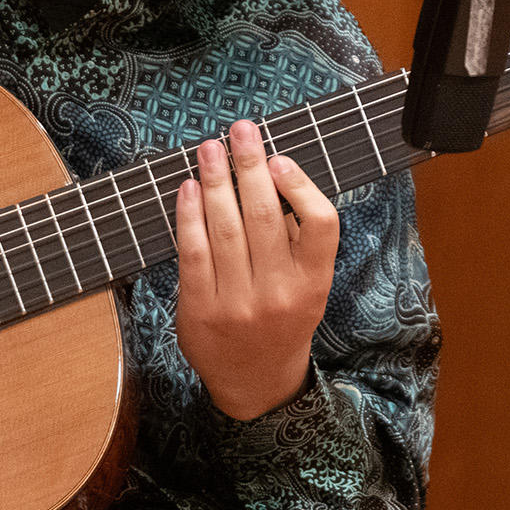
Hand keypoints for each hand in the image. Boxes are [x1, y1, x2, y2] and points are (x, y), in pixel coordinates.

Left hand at [173, 120, 339, 420]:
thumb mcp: (308, 286)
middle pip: (265, 216)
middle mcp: (280, 293)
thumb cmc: (283, 318)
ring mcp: (238, 303)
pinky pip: (194, 252)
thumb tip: (271, 173)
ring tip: (210, 148)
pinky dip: (189, 215)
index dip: (301, 186)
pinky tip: (189, 188)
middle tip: (241, 129)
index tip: (280, 158)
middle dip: (250, 166)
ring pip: (226, 229)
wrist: (255, 380)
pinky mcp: (201, 310)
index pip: (321, 225)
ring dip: (217, 181)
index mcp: (314, 282)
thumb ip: (297, 240)